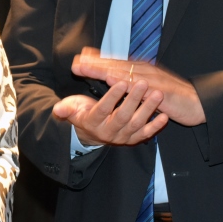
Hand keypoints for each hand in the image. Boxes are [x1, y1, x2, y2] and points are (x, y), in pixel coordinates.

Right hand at [53, 75, 167, 146]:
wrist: (90, 134)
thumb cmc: (82, 114)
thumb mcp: (71, 109)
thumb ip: (66, 109)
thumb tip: (57, 109)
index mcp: (93, 122)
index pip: (103, 109)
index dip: (112, 96)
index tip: (120, 81)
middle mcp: (108, 132)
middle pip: (122, 116)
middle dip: (134, 99)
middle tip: (143, 83)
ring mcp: (121, 137)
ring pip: (136, 124)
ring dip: (148, 109)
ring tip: (157, 94)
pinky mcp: (132, 139)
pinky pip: (145, 135)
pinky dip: (155, 127)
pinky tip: (165, 116)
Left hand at [71, 47, 205, 125]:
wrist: (199, 102)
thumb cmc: (174, 96)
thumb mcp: (151, 88)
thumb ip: (134, 83)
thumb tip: (117, 80)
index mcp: (142, 70)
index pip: (115, 62)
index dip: (97, 60)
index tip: (79, 57)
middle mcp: (145, 71)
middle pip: (115, 64)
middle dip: (95, 62)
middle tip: (76, 61)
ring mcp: (152, 79)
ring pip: (123, 73)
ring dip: (104, 69)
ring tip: (87, 68)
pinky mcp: (159, 90)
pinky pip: (139, 86)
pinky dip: (124, 82)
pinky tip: (112, 81)